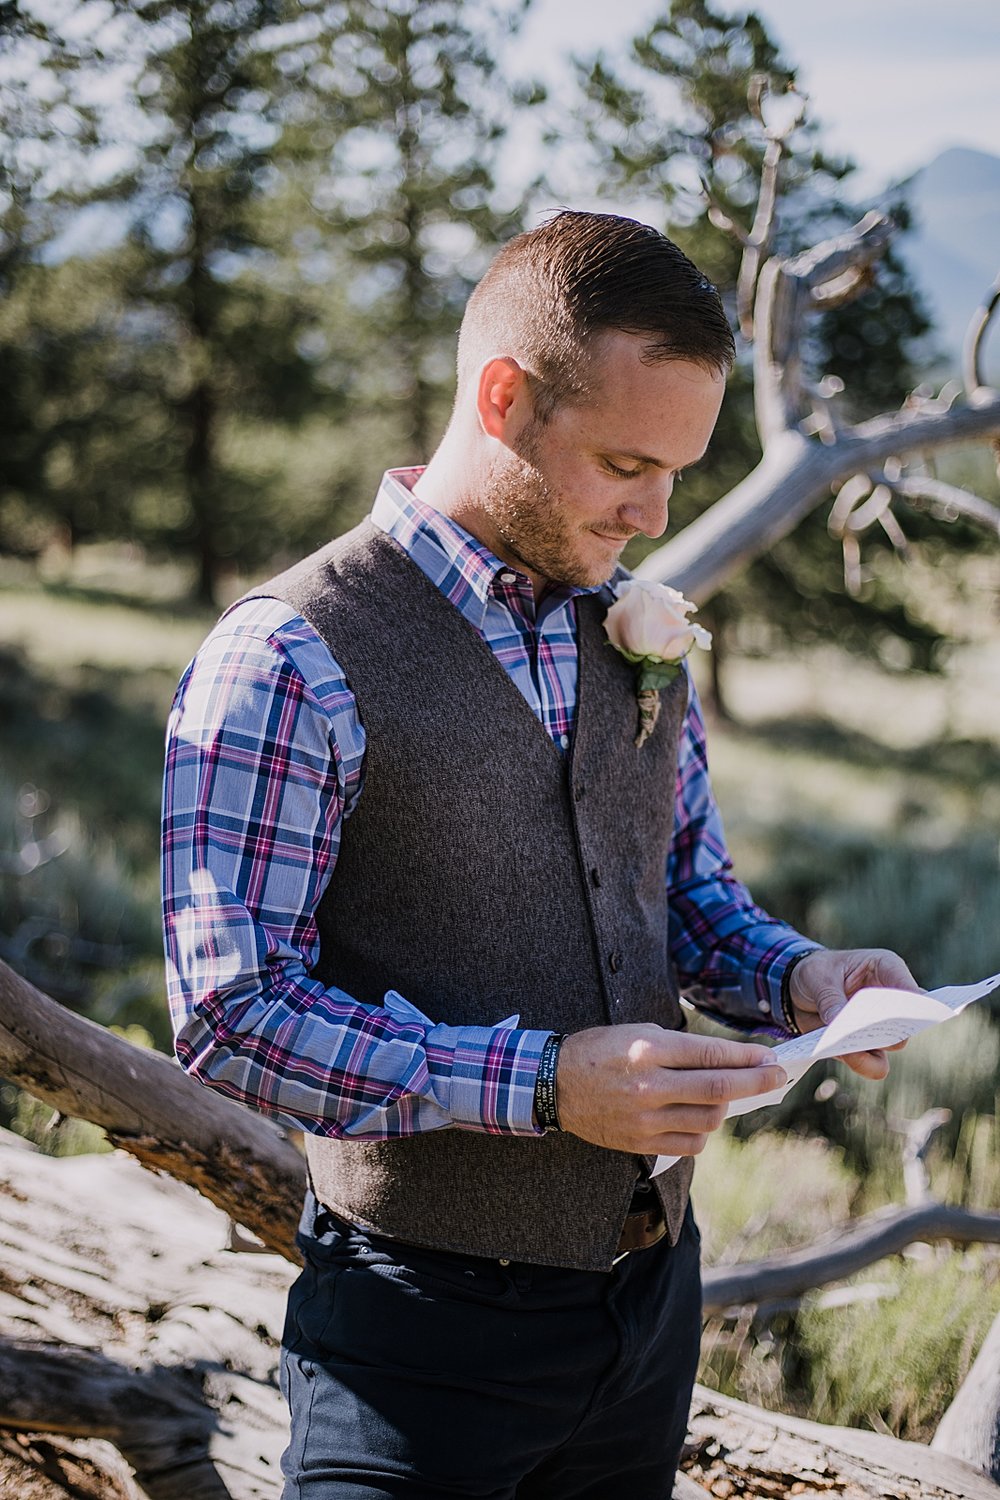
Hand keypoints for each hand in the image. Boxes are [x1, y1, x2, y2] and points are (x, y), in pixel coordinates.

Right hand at [555, 1024, 786, 1156]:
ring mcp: (645, 1118)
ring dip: (726, 1106)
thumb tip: (729, 1061)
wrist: (555, 1084)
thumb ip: (683, 1048)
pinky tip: (700, 1117)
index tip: (770, 1058)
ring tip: (725, 1095)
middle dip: (756, 1082)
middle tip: (777, 1077)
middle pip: (718, 1088)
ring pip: (709, 1120)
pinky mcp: (640, 1142)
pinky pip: (691, 1145)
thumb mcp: (639, 1032)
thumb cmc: (600, 1050)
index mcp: (648, 1049)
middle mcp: (649, 1084)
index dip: (747, 1058)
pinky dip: (704, 1132)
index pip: (711, 1055)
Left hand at [788, 948, 920, 1079]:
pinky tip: (844, 1054)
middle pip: (906, 1022)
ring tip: (851, 1046)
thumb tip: (838, 1021)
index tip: (906, 1011)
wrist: (796, 991)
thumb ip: (828, 997)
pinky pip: (874, 1064)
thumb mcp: (816, 976)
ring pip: (893, 1045)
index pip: (908, 987)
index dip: (912, 1001)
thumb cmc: (816, 972)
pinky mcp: (866, 1047)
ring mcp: (880, 1026)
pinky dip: (862, 1063)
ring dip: (874, 1047)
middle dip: (891, 1028)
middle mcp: (890, 1001)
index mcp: (886, 970)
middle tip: (872, 1028)